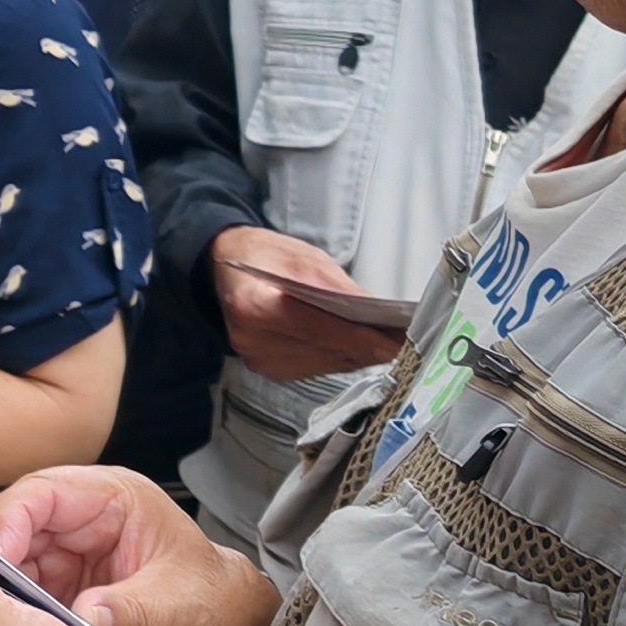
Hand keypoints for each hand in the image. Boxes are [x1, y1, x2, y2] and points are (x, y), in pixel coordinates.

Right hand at [0, 463, 283, 625]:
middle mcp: (81, 516)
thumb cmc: (212, 607)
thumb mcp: (174, 611)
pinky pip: (18, 587)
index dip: (7, 522)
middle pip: (10, 522)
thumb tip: (80, 619)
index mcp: (112, 497)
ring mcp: (66, 548)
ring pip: (6, 556)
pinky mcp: (58, 580)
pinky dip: (11, 607)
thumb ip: (127, 612)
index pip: (39, 493)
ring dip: (0, 587)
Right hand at [211, 227, 395, 382]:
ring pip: (326, 364)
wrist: (224, 268)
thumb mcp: (303, 257)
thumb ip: (338, 287)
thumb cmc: (264, 256)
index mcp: (255, 305)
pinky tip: (353, 346)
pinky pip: (316, 368)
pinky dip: (339, 357)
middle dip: (368, 346)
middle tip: (402, 338)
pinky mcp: (267, 369)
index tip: (400, 341)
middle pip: (328, 351)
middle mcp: (253, 340)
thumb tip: (378, 314)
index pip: (322, 329)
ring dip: (357, 354)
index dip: (364, 338)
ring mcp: (258, 358)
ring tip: (383, 341)